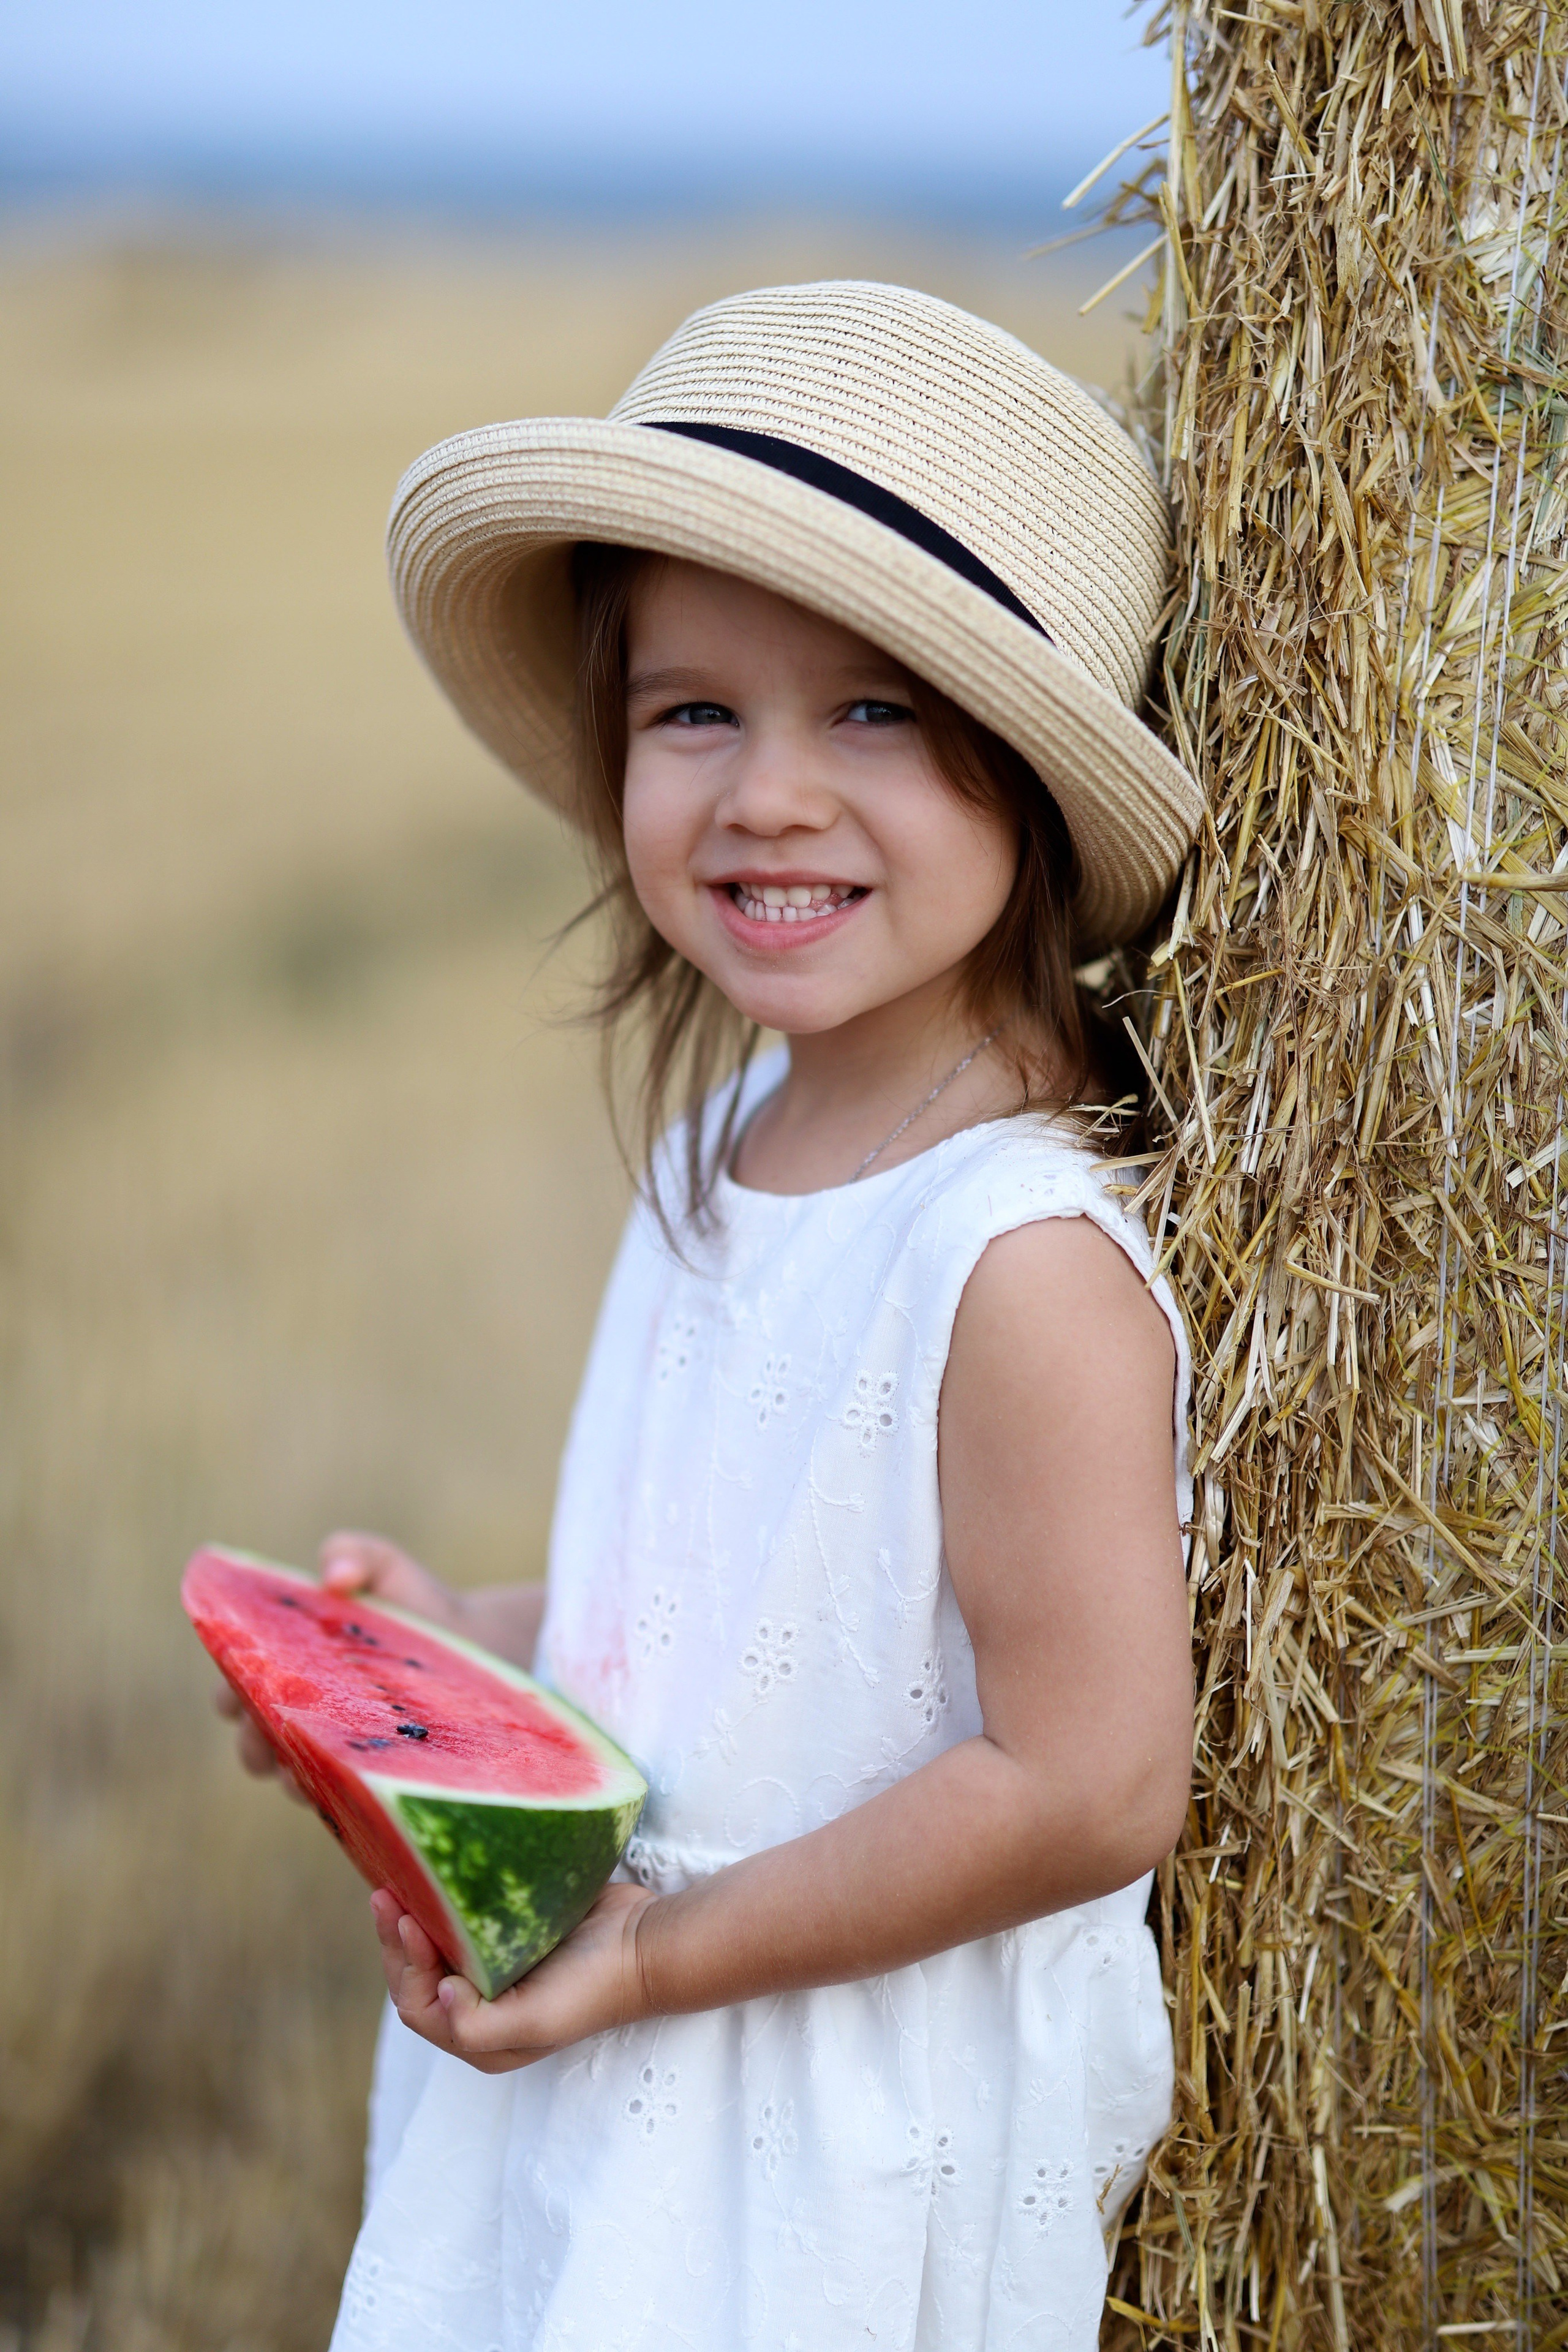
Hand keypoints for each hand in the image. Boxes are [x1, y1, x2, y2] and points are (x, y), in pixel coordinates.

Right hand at [214, 1531, 464, 1799]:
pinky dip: (340, 1795)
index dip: (227, 1692)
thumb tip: (335, 1577)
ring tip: (309, 1768)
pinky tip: (355, 1785)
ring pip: (293, 1778)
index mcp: (285, 1666)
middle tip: (269, 1737)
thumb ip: (356, 1554)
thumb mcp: (386, 1567)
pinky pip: (343, 1800)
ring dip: (292, 1776)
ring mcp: (334, 1751)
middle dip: (252, 1742)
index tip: (236, 1693)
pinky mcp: (371, 1780)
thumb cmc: (416, 1603)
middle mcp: (300, 1715)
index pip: (234, 1687)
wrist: (479, 1645)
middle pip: (253, 1742)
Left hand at [371, 1882, 658, 2073]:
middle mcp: (483, 2008)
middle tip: (385, 1893)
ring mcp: (497, 1969)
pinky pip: (463, 1922)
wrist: (645, 1944)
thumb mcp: (536, 2022)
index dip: (406, 1966)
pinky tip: (434, 1878)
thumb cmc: (592, 1989)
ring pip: (436, 1948)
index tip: (409, 1919)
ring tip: (396, 1882)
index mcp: (483, 2039)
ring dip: (413, 1919)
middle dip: (396, 1940)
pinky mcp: (511, 1935)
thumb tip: (440, 1997)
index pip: (420, 2006)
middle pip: (419, 1977)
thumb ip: (479, 2026)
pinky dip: (442, 1904)